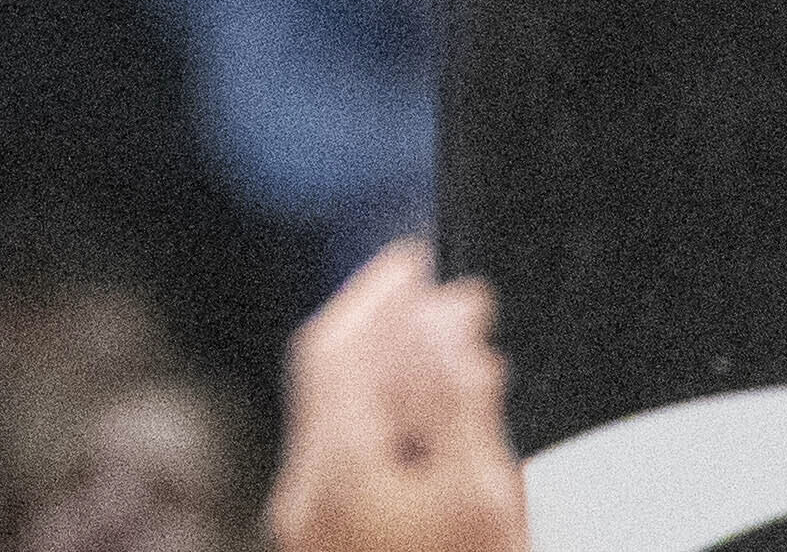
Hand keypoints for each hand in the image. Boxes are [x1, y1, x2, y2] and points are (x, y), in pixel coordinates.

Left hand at [275, 243, 523, 551]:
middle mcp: (304, 496)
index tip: (423, 261)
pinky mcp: (323, 541)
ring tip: (439, 344)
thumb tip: (443, 312)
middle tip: (425, 285)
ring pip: (333, 413)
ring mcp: (307, 524)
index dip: (382, 294)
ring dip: (380, 365)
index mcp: (339, 473)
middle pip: (328, 376)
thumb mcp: (482, 496)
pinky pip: (338, 453)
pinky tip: (425, 418)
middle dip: (376, 320)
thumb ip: (457, 399)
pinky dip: (379, 415)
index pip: (342, 349)